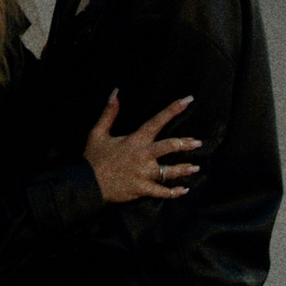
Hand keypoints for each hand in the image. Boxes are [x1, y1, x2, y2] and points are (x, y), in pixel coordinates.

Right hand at [83, 92, 201, 205]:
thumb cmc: (94, 159)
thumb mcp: (98, 133)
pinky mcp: (142, 189)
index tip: (188, 100)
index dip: (173, 109)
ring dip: (184, 169)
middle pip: (170, 146)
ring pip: (169, 171)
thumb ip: (109, 113)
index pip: (157, 121)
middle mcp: (143, 155)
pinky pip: (162, 192)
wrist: (87, 184)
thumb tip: (115, 92)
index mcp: (135, 140)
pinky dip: (174, 193)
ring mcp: (144, 173)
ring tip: (196, 168)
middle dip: (186, 144)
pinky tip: (183, 190)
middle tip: (198, 143)